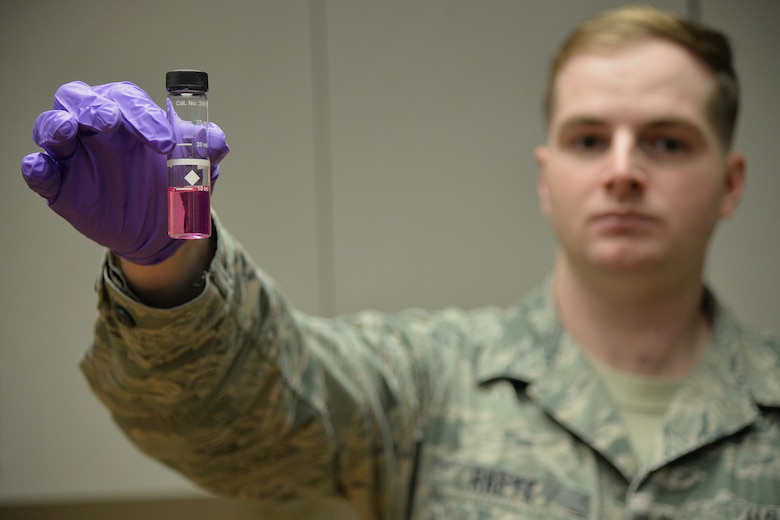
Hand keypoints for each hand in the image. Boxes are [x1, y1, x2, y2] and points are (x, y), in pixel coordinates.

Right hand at [21, 81, 228, 264]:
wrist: (163, 230)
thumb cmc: (174, 185)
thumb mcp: (198, 169)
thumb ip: (206, 151)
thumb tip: (216, 140)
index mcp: (127, 115)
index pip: (126, 98)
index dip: (143, 113)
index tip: (165, 142)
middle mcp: (95, 128)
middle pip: (78, 98)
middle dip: (92, 105)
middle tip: (111, 120)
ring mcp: (74, 156)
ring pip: (49, 126)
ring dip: (55, 125)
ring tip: (67, 131)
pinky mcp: (60, 186)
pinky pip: (38, 172)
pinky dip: (36, 168)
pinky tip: (42, 169)